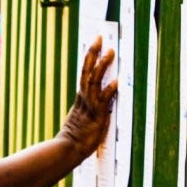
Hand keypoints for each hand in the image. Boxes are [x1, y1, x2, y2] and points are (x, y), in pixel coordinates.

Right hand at [57, 36, 116, 160]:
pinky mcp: (97, 115)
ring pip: (95, 80)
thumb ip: (86, 108)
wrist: (68, 150)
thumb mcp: (80, 118)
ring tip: (111, 52)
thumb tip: (95, 102)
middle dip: (94, 52)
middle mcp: (84, 97)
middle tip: (99, 37)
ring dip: (103, 65)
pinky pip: (104, 100)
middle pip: (87, 70)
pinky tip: (117, 80)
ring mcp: (90, 105)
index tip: (95, 42)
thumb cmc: (75, 138)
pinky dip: (110, 89)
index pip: (85, 71)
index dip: (90, 56)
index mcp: (81, 97)